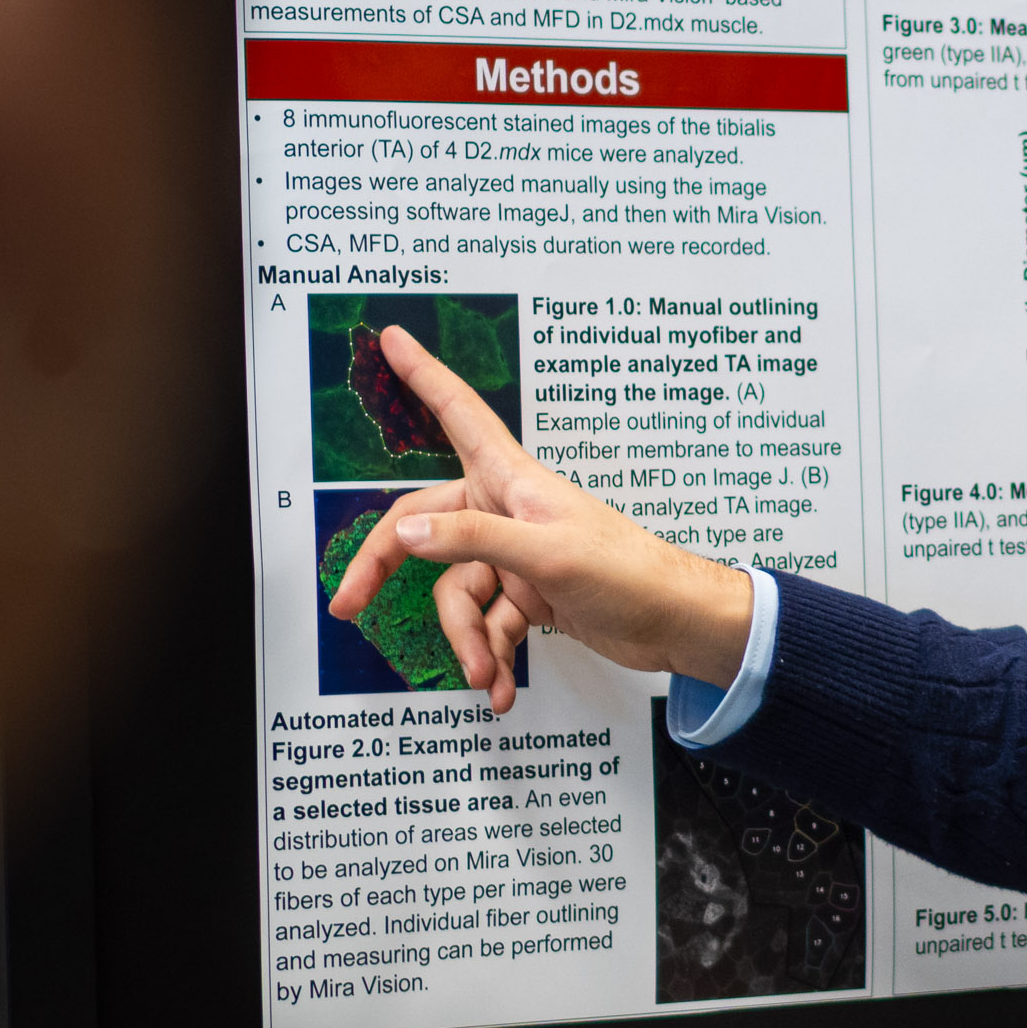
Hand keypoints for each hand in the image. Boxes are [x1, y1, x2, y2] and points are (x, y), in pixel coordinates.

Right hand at [323, 321, 752, 714]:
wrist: (678, 623)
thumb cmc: (629, 574)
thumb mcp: (548, 556)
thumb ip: (474, 541)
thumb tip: (405, 533)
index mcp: (513, 482)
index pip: (459, 414)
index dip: (424, 377)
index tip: (393, 339)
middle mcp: (508, 511)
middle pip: (425, 529)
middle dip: (386, 570)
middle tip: (347, 606)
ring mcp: (518, 555)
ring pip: (458, 591)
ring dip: (466, 639)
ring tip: (484, 675)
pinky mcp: (532, 594)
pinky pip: (490, 623)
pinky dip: (491, 655)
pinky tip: (500, 688)